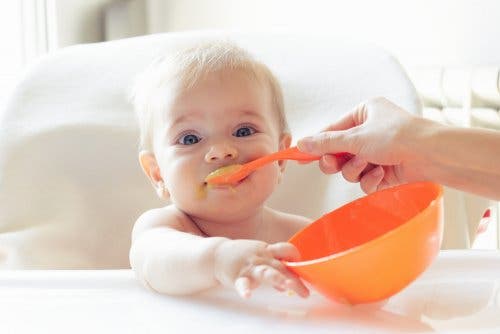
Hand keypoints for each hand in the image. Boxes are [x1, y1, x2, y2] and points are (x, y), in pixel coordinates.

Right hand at [214, 239, 308, 298]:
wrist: (216, 254)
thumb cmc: (243, 257)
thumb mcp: (261, 259)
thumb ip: (276, 270)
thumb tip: (288, 285)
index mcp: (268, 252)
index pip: (287, 251)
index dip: (297, 258)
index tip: (307, 270)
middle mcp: (261, 257)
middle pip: (281, 266)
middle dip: (294, 279)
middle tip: (305, 292)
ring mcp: (250, 266)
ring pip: (265, 272)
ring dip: (276, 279)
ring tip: (285, 286)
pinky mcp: (237, 275)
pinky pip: (242, 283)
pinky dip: (245, 289)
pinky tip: (248, 296)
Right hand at [297, 97, 425, 192]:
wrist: (431, 154)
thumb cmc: (397, 136)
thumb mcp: (355, 137)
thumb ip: (326, 142)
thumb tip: (301, 143)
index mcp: (364, 114)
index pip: (331, 131)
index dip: (315, 145)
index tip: (300, 156)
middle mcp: (369, 132)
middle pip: (338, 152)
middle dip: (337, 161)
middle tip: (332, 164)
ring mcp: (377, 152)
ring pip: (350, 168)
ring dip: (356, 169)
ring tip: (368, 164)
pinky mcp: (385, 170)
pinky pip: (365, 179)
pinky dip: (370, 179)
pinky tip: (381, 174)